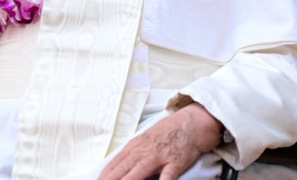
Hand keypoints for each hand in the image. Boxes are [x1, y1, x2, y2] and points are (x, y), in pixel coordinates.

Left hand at [99, 103, 221, 179]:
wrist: (192, 122)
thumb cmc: (169, 131)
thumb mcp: (147, 138)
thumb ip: (134, 151)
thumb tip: (120, 164)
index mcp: (136, 145)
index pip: (115, 162)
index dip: (105, 174)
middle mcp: (145, 150)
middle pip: (123, 168)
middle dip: (110, 179)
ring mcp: (160, 156)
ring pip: (139, 171)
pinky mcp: (175, 162)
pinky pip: (167, 176)